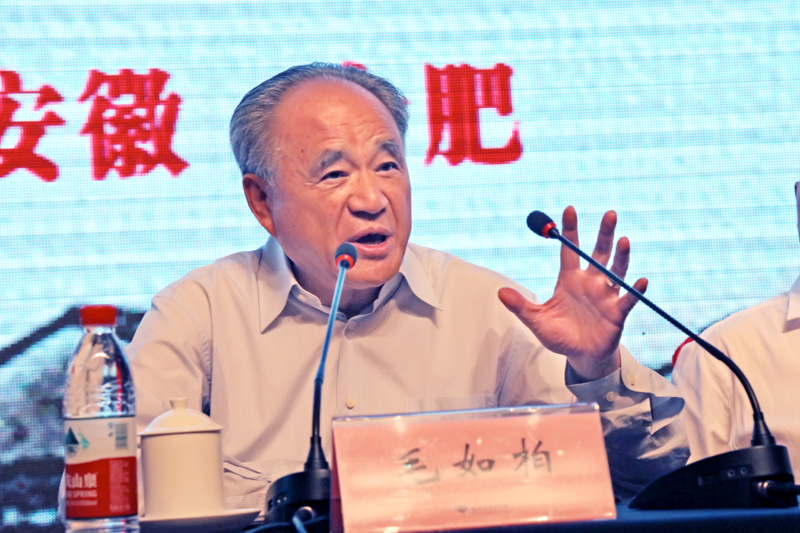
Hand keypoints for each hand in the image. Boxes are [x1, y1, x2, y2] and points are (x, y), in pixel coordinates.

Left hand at [498, 206, 646, 380]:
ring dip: (621, 257)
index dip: (570, 230)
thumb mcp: (536, 321)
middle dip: (604, 234)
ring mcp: (606, 296)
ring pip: (616, 271)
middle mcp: (590, 283)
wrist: (580, 356)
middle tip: (610, 214)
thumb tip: (500, 292)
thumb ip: (521, 307)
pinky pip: (628, 299)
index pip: (570, 250)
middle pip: (598, 254)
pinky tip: (641, 281)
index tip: (569, 209)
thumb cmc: (559, 335)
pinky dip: (635, 291)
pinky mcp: (617, 313)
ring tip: (623, 240)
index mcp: (569, 280)